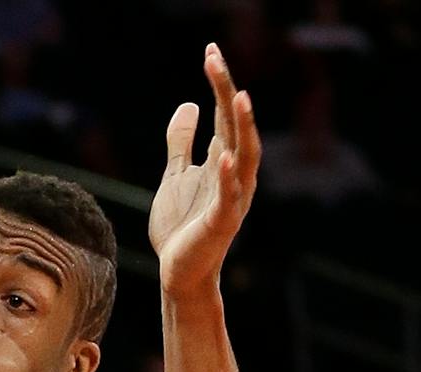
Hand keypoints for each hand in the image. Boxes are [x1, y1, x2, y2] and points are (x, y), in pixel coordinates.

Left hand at [148, 44, 261, 298]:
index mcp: (223, 161)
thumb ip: (181, 142)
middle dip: (227, 92)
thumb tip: (189, 104)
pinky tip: (223, 156)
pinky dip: (228, 177)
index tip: (210, 51)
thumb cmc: (181, 226)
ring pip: (245, 157)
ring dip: (242, 127)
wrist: (178, 273)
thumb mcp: (175, 175)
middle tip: (215, 59)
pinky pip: (229, 198)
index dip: (218, 83)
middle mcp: (234, 175)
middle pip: (236, 126)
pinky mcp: (221, 224)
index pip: (224, 114)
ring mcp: (232, 199)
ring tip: (237, 96)